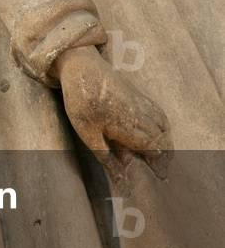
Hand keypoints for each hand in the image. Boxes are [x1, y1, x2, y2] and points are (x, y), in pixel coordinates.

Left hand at [52, 46, 171, 186]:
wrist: (81, 66)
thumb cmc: (80, 101)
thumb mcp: (87, 133)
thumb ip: (106, 157)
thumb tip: (120, 180)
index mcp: (127, 125)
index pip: (151, 148)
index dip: (159, 163)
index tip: (162, 177)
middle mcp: (139, 113)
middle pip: (160, 137)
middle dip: (164, 155)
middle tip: (164, 172)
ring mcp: (140, 101)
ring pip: (162, 124)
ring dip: (166, 140)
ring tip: (165, 155)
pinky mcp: (137, 93)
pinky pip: (157, 111)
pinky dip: (163, 124)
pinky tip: (159, 131)